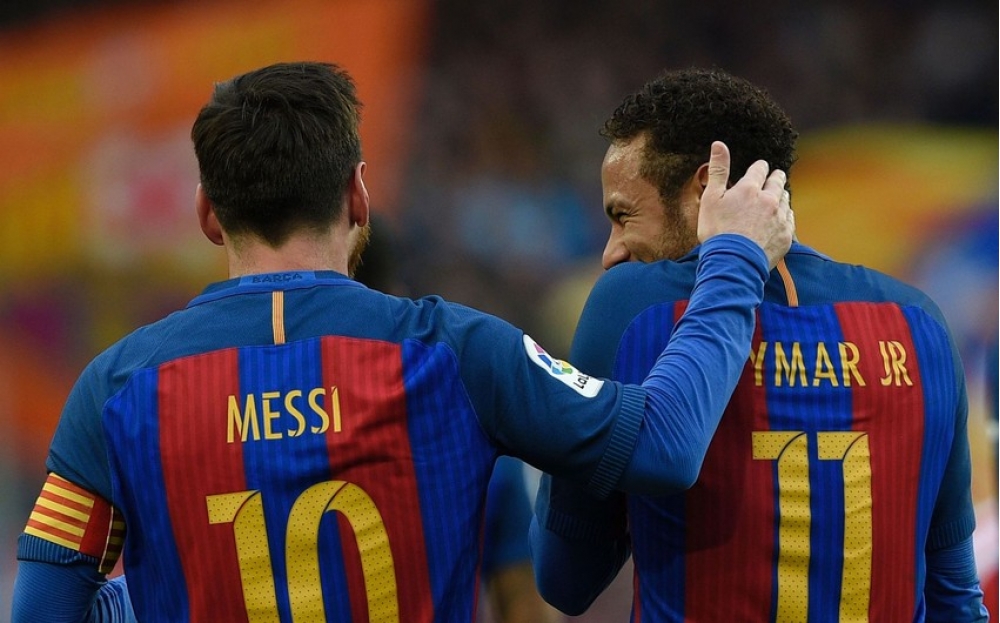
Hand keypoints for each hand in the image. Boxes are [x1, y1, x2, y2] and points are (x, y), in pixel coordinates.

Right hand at [698, 141, 792, 268]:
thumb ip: (718, 170)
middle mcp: (769, 200)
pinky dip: (785, 216)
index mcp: (749, 189)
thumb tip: (719, 143)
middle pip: (778, 182)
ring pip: (785, 200)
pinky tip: (779, 219)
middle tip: (774, 177)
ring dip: (781, 196)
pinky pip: (790, 220)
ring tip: (776, 198)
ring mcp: (780, 218)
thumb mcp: (710, 199)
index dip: (759, 167)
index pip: (759, 169)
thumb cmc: (717, 232)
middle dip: (775, 177)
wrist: (733, 263)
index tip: (760, 168)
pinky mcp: (786, 236)